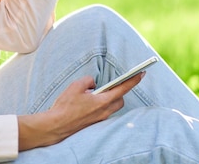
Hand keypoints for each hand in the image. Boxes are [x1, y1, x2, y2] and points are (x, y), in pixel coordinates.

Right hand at [17, 72, 143, 150]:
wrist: (56, 125)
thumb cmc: (66, 106)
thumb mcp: (76, 86)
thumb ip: (89, 81)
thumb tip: (93, 85)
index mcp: (102, 101)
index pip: (123, 88)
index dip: (133, 80)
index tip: (142, 73)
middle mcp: (104, 112)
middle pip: (119, 100)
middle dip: (118, 92)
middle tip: (109, 85)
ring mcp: (100, 119)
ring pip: (111, 107)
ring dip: (108, 100)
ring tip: (94, 95)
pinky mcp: (94, 124)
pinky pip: (103, 113)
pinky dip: (100, 106)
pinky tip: (87, 104)